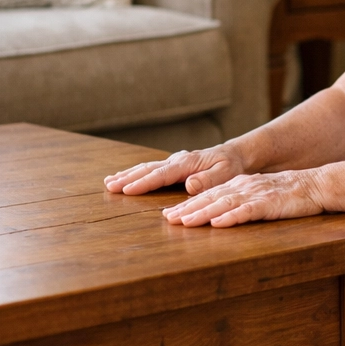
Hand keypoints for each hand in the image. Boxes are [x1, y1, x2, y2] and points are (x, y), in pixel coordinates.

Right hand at [104, 144, 248, 195]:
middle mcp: (178, 160)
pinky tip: (123, 177)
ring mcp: (174, 162)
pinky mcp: (173, 165)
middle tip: (109, 186)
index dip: (144, 183)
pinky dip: (136, 173)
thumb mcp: (226, 173)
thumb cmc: (232, 166)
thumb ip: (209, 180)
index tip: (127, 189)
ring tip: (109, 182)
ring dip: (128, 175)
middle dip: (128, 178)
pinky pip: (151, 169)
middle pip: (149, 169)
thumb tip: (188, 185)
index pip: (162, 174)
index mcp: (188, 163)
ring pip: (147, 167)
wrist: (234, 155)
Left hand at [161, 170, 325, 227]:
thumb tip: (218, 213)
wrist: (315, 185)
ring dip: (203, 213)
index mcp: (240, 185)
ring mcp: (256, 195)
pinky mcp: (270, 204)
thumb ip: (239, 200)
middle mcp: (244, 187)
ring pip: (224, 204)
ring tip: (186, 221)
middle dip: (188, 209)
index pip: (209, 195)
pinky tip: (219, 224)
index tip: (170, 215)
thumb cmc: (288, 193)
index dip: (188, 205)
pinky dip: (232, 217)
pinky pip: (248, 211)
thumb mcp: (259, 194)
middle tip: (168, 219)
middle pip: (211, 198)